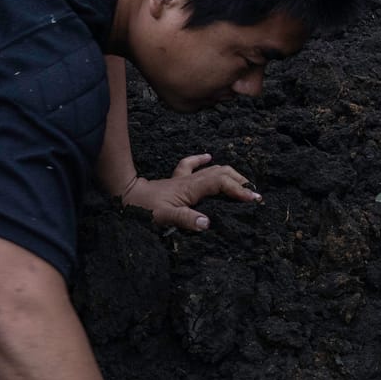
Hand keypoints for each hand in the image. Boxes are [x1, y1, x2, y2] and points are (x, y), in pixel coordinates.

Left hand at [121, 153, 259, 231]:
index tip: (255, 199)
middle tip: (254, 193)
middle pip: (222, 173)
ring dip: (229, 173)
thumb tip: (207, 223)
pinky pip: (192, 165)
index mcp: (192, 188)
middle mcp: (191, 180)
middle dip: (240, 180)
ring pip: (212, 169)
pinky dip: (202, 160)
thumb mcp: (165, 217)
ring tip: (243, 181)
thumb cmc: (144, 209)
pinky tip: (208, 156)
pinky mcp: (176, 180)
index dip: (240, 189)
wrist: (126, 197)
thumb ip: (186, 219)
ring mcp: (183, 179)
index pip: (222, 183)